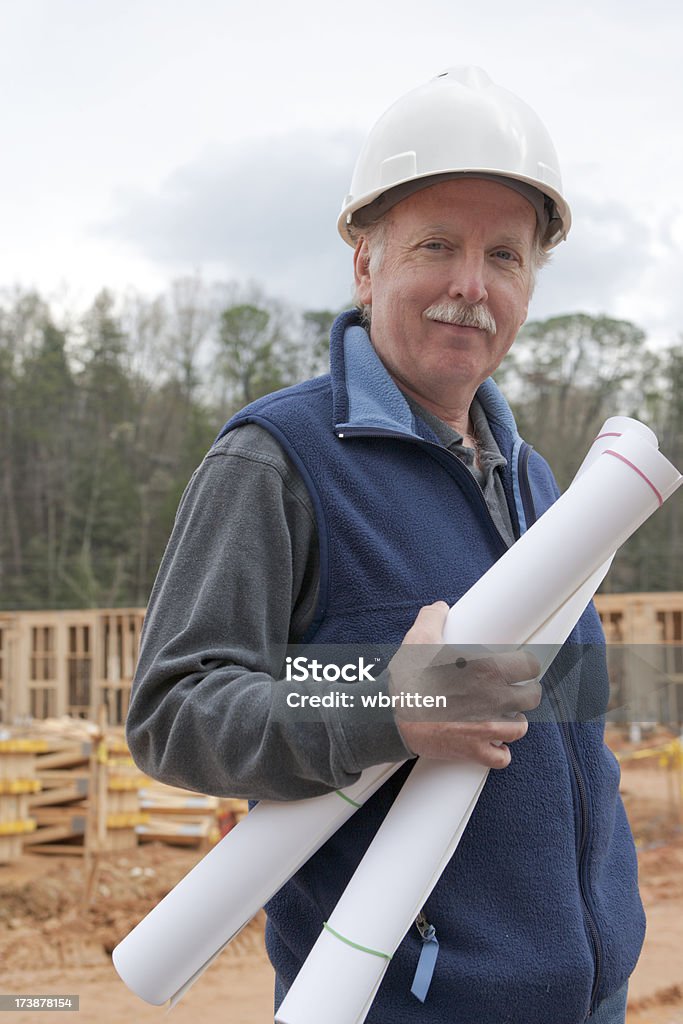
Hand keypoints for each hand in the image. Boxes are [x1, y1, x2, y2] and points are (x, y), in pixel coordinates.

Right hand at [388, 602, 541, 768]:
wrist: (390, 717)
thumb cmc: (407, 679)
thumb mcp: (418, 639)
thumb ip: (433, 617)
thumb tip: (441, 608)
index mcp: (486, 669)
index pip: (529, 666)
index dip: (526, 666)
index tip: (521, 668)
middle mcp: (493, 699)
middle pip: (531, 698)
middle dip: (524, 693)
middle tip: (514, 691)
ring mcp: (486, 727)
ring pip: (520, 727)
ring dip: (513, 722)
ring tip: (501, 716)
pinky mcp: (475, 751)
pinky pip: (502, 757)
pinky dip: (499, 751)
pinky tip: (492, 743)